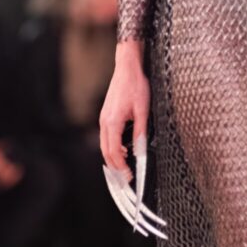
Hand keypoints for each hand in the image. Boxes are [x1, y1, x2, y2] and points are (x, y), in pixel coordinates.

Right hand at [100, 41, 149, 171]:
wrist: (127, 67)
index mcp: (112, 122)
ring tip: (123, 169)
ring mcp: (104, 118)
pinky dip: (111, 147)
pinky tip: (121, 151)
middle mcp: (104, 122)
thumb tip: (139, 151)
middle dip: (114, 167)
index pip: (113, 152)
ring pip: (104, 145)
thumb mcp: (143, 110)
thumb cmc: (136, 85)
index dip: (120, 167)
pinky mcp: (106, 115)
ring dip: (112, 158)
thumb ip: (140, 132)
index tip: (128, 177)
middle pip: (105, 151)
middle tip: (125, 179)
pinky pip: (106, 136)